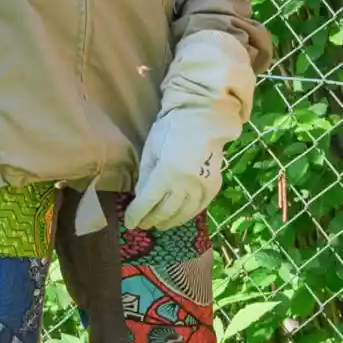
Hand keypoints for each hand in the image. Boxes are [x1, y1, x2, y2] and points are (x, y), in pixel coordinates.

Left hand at [122, 29, 255, 231]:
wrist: (203, 117)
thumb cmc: (170, 129)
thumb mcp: (151, 150)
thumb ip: (146, 177)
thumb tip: (140, 198)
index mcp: (166, 174)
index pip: (147, 203)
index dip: (137, 215)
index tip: (129, 223)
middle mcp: (184, 185)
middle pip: (164, 211)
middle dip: (151, 220)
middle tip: (142, 225)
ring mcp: (201, 187)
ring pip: (183, 213)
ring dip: (169, 222)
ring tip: (159, 225)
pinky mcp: (213, 186)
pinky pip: (199, 208)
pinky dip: (187, 215)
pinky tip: (179, 217)